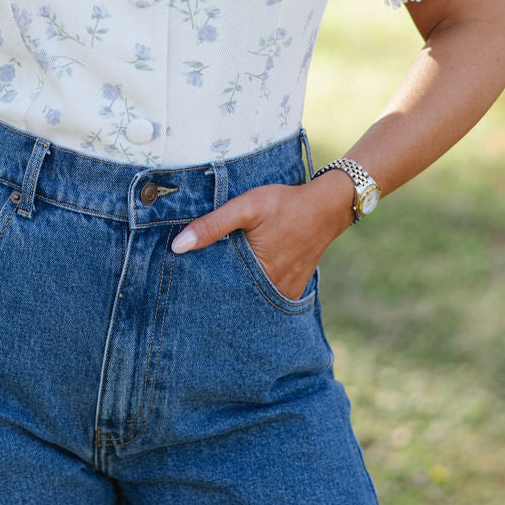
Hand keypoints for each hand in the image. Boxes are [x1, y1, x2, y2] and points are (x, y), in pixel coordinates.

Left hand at [170, 172, 354, 299]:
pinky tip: (244, 280)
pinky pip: (268, 296)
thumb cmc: (285, 205)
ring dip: (237, 293)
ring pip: (253, 299)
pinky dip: (255, 291)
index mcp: (259, 275)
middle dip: (218, 294)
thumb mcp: (246, 207)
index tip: (186, 286)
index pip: (220, 291)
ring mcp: (285, 292)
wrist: (327, 207)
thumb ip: (212, 226)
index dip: (203, 288)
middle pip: (236, 298)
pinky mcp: (294, 288)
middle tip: (197, 288)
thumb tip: (178, 246)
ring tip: (218, 285)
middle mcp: (273, 290)